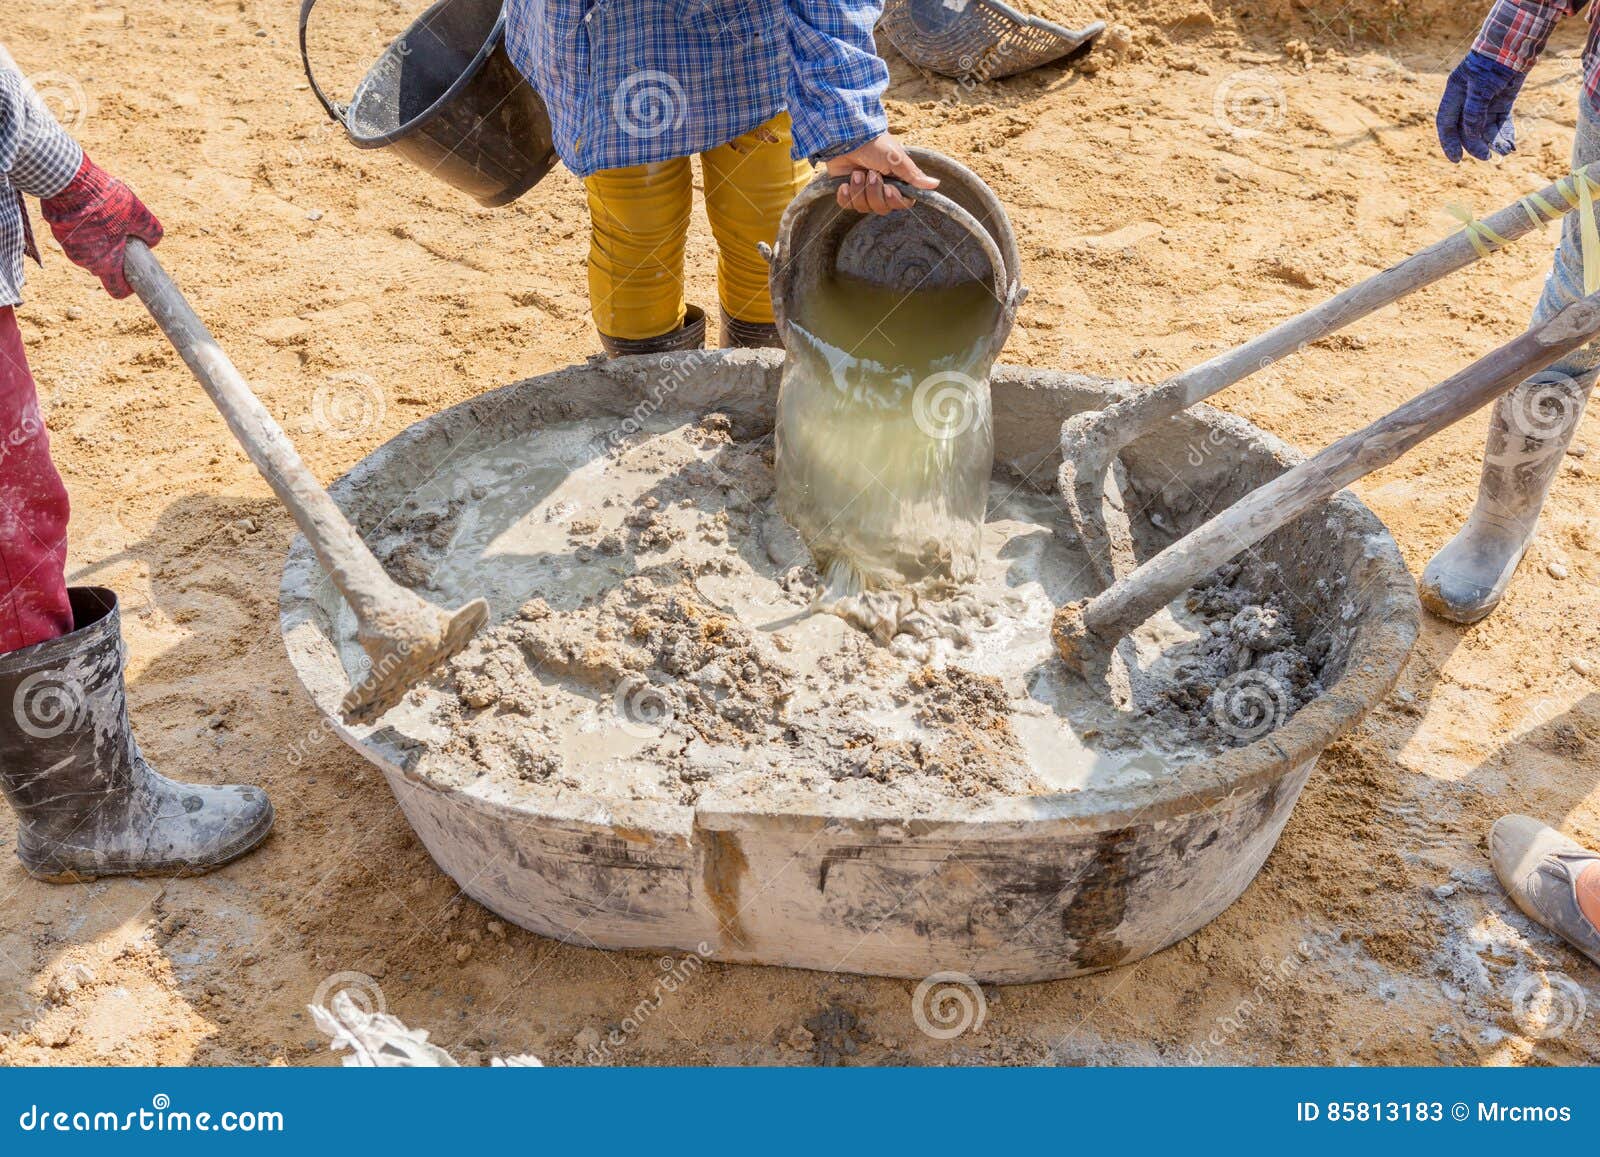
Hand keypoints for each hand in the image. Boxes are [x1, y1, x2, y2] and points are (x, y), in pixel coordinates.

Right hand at [39, 154, 162, 298]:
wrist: (67, 182)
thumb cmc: (104, 201)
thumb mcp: (138, 214)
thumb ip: (151, 232)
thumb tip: (153, 241)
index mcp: (104, 263)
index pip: (117, 290)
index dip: (129, 286)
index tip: (135, 274)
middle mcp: (84, 261)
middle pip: (105, 267)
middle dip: (116, 255)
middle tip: (124, 232)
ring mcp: (67, 247)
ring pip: (90, 250)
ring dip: (100, 240)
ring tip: (106, 215)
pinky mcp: (57, 231)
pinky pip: (77, 236)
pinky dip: (85, 229)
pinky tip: (90, 209)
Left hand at [825, 133, 938, 213]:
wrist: (846, 137)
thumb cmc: (874, 145)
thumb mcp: (896, 159)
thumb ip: (913, 175)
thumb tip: (935, 184)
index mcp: (896, 181)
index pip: (901, 203)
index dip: (894, 199)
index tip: (888, 187)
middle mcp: (881, 188)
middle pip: (882, 208)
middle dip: (874, 192)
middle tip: (870, 174)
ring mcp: (863, 191)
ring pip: (864, 208)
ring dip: (859, 190)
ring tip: (856, 173)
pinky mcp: (847, 191)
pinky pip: (848, 205)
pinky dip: (846, 196)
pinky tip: (844, 184)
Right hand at [1437, 51, 1525, 163]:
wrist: (1516, 43)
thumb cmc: (1493, 62)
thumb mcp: (1480, 87)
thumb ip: (1474, 112)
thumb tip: (1472, 136)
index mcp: (1454, 94)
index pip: (1446, 124)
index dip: (1449, 143)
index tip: (1457, 160)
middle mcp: (1467, 101)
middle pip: (1467, 130)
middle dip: (1477, 145)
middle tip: (1487, 158)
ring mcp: (1484, 102)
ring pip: (1485, 129)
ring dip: (1494, 142)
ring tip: (1505, 152)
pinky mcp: (1501, 102)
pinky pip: (1501, 123)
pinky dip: (1505, 134)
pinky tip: (1511, 145)